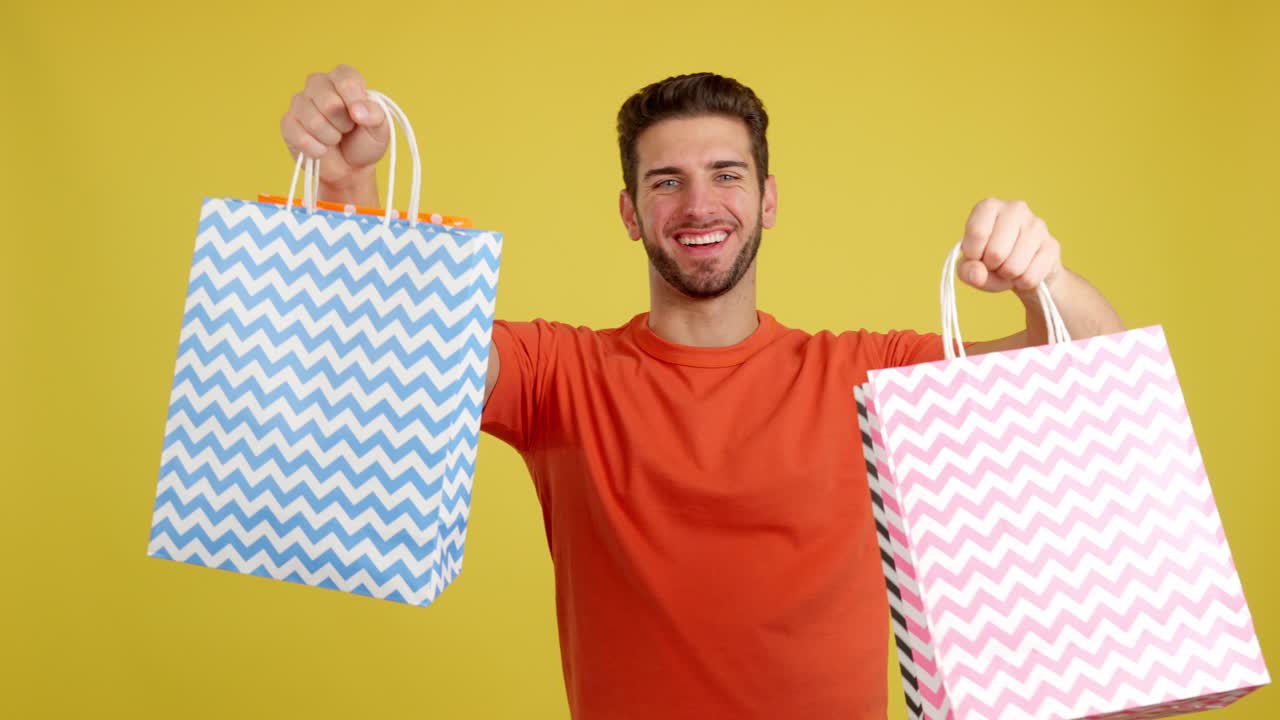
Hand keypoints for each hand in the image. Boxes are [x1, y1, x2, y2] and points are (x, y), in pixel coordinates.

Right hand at [279, 64, 388, 193]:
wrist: (349, 167)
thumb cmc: (364, 141)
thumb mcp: (380, 129)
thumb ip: (375, 115)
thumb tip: (358, 111)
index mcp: (343, 77)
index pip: (345, 80)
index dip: (354, 102)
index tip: (359, 118)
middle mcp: (318, 83)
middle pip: (329, 103)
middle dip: (343, 125)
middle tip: (347, 129)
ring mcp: (300, 102)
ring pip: (313, 121)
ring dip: (330, 138)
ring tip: (335, 138)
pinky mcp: (288, 122)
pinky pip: (298, 135)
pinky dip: (316, 149)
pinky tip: (322, 149)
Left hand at [958, 198, 1063, 295]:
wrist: (1024, 270)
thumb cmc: (991, 261)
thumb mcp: (970, 266)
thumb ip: (967, 270)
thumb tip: (977, 274)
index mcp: (989, 206)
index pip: (977, 233)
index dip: (973, 255)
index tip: (977, 255)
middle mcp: (1015, 208)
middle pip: (995, 252)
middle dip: (992, 267)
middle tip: (995, 263)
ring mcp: (1037, 225)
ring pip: (1014, 267)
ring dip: (1007, 276)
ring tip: (1009, 266)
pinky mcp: (1052, 245)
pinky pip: (1030, 277)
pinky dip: (1022, 282)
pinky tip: (1024, 272)